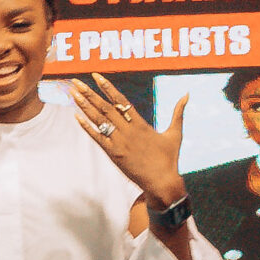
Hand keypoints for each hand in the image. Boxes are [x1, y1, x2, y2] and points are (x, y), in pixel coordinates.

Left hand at [71, 76, 188, 205]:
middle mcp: (128, 131)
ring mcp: (120, 143)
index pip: (121, 100)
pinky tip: (76, 116)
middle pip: (105, 108)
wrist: (162, 182)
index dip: (107, 87)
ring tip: (73, 93)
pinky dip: (87, 127)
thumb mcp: (175, 134)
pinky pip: (98, 138)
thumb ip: (178, 112)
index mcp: (141, 124)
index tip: (96, 76)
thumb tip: (187, 94)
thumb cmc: (169, 159)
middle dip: (89, 93)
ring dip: (85, 106)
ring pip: (99, 121)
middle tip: (76, 82)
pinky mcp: (114, 154)